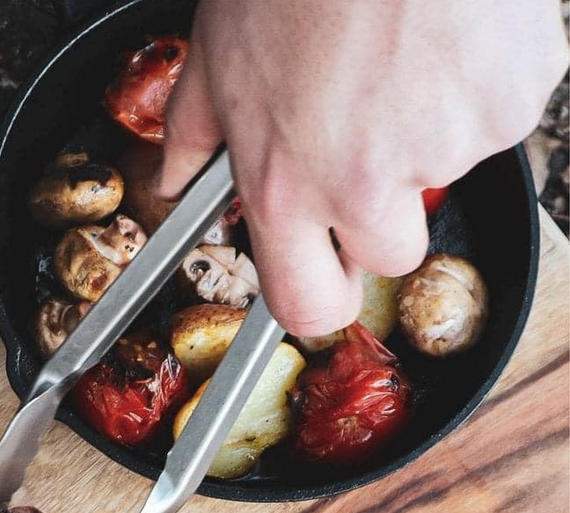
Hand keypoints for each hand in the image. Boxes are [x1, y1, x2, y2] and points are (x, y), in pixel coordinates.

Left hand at [158, 0, 568, 337]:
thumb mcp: (216, 54)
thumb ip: (193, 134)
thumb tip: (171, 180)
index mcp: (286, 188)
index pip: (307, 307)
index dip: (318, 298)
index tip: (322, 277)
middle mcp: (365, 186)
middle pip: (389, 255)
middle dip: (379, 212)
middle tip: (364, 138)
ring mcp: (447, 147)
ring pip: (445, 173)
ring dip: (427, 131)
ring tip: (398, 57)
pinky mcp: (513, 101)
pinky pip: (499, 116)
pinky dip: (479, 83)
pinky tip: (443, 34)